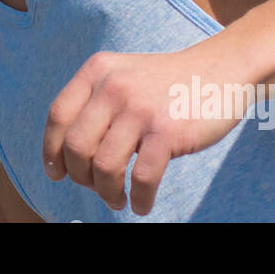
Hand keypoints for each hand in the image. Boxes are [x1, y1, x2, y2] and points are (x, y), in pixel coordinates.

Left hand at [42, 49, 250, 214]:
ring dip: (107, 193)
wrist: (222, 69)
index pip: (58, 116)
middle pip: (76, 146)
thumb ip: (95, 102)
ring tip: (118, 199)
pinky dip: (140, 199)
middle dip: (81, 177)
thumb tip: (67, 154)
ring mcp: (141, 108)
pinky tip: (142, 204)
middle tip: (97, 189)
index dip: (51, 150)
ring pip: (104, 166)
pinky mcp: (168, 131)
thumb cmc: (168, 83)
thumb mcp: (124, 75)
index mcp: (97, 71)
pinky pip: (142, 178)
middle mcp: (114, 86)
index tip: (57, 173)